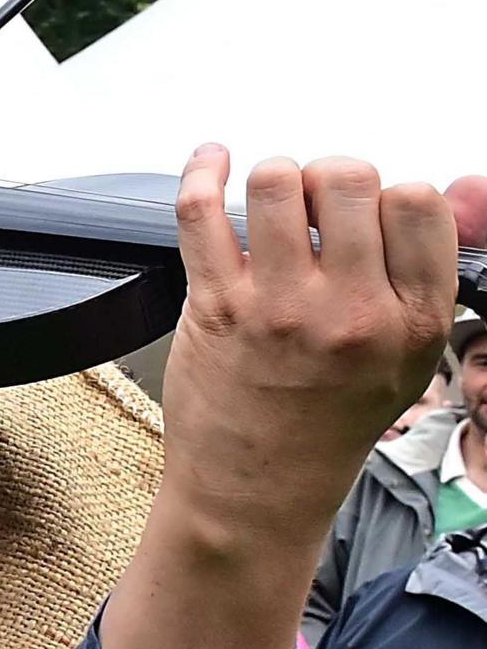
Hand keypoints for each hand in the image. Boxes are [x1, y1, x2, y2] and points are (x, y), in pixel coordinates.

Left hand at [160, 148, 486, 550]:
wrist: (259, 488)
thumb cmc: (331, 418)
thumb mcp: (408, 358)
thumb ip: (422, 279)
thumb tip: (445, 193)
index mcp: (412, 320)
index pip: (418, 204)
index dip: (391, 194)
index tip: (371, 213)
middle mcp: (351, 310)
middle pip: (350, 180)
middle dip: (333, 177)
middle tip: (319, 206)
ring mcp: (279, 306)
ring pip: (278, 183)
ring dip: (276, 177)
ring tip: (274, 202)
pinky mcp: (214, 305)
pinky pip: (202, 212)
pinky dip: (202, 172)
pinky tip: (212, 160)